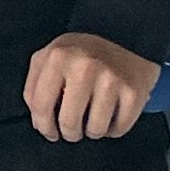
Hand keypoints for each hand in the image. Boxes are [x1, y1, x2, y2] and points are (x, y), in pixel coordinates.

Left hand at [24, 33, 155, 141]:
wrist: (126, 36)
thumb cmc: (83, 53)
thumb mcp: (51, 56)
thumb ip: (35, 86)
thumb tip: (39, 122)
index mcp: (58, 57)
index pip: (41, 105)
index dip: (43, 126)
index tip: (50, 132)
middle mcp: (85, 67)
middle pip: (69, 123)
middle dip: (69, 133)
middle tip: (73, 129)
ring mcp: (111, 79)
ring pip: (95, 130)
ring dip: (92, 131)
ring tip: (93, 118)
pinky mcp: (134, 91)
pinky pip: (118, 129)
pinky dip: (113, 129)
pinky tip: (111, 114)